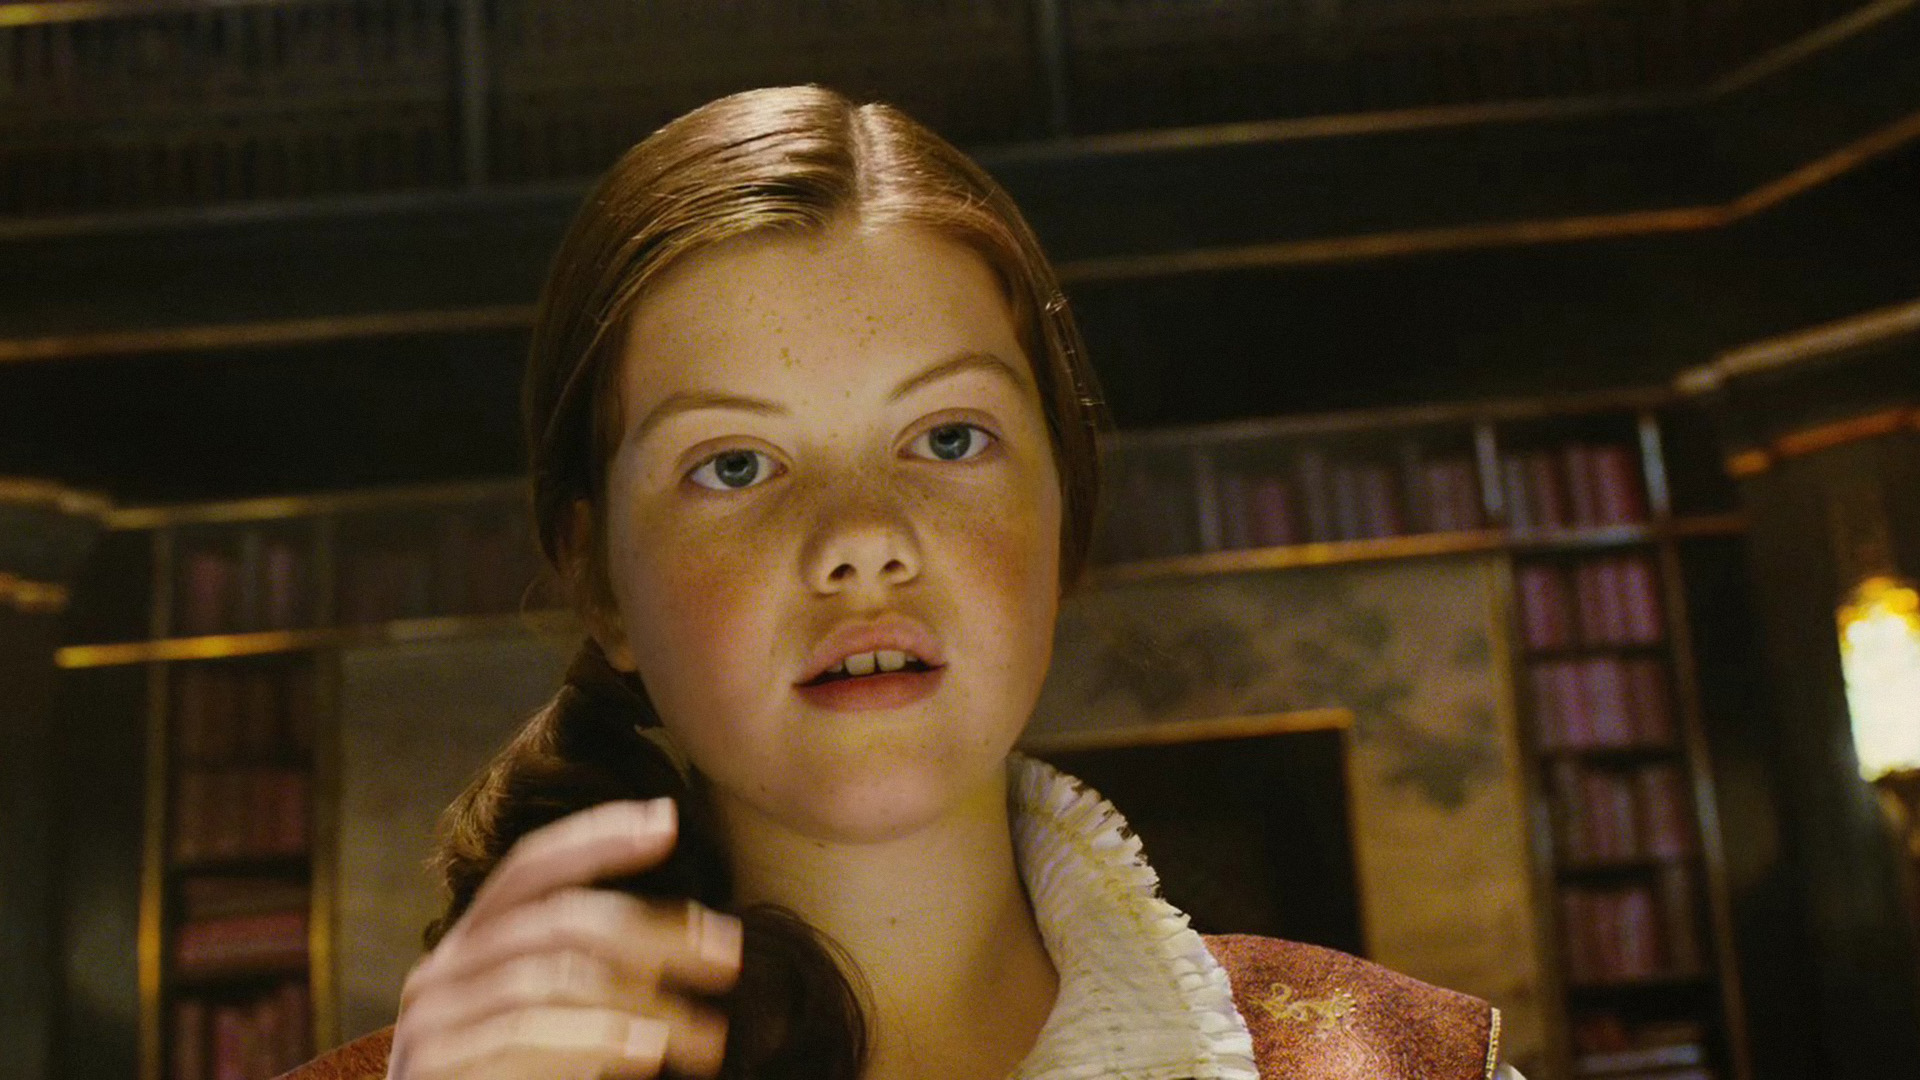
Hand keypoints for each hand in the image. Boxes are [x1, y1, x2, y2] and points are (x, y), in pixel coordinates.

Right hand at [386, 798, 742, 1079]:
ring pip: (552, 980)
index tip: (668, 821)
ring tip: (708, 1033)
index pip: (530, 867)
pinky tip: (648, 1052)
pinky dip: (593, 1041)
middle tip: (728, 953)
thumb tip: (698, 933)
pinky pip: (521, 1038)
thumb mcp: (556, 1018)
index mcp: (470, 946)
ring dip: (644, 1003)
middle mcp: (441, 972)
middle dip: (655, 930)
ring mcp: (430, 1022)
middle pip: (558, 920)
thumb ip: (595, 973)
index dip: (596, 837)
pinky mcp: (431, 1068)